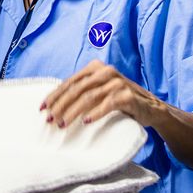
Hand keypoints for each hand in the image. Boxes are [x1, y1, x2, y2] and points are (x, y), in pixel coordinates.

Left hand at [41, 60, 162, 128]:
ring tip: (63, 124)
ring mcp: (117, 82)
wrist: (150, 107)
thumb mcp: (99, 92)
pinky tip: (86, 122)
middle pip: (76, 89)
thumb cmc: (119, 101)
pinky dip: (95, 113)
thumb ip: (82, 92)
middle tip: (50, 120)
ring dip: (73, 112)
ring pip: (88, 97)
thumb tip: (53, 106)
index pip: (70, 82)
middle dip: (60, 105)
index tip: (42, 108)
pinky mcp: (127, 95)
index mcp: (95, 67)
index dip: (54, 95)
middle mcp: (105, 71)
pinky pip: (108, 104)